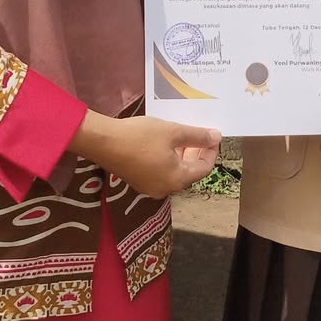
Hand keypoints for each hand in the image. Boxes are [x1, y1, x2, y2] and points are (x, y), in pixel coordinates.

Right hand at [75, 113, 220, 198]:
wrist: (103, 142)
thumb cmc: (140, 136)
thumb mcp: (173, 132)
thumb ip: (197, 136)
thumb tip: (216, 137)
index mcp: (177, 180)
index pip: (204, 168)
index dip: (211, 151)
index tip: (213, 135)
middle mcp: (166, 189)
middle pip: (190, 172)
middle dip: (197, 153)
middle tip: (200, 134)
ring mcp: (150, 188)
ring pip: (175, 172)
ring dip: (182, 155)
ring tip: (183, 136)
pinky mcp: (139, 182)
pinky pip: (161, 172)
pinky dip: (168, 159)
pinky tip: (165, 143)